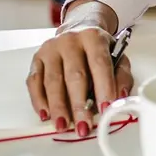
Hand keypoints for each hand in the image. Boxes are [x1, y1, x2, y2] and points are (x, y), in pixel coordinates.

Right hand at [25, 3, 132, 137]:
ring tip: (63, 126)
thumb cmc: (98, 49)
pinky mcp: (37, 58)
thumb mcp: (117, 57)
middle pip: (74, 75)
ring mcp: (51, 49)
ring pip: (52, 81)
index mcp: (94, 37)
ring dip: (58, 107)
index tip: (105, 109)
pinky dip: (39, 100)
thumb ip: (122, 77)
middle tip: (83, 126)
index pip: (99, 64)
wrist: (78, 28)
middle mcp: (70, 41)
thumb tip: (120, 98)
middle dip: (79, 105)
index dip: (103, 88)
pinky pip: (34, 82)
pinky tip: (46, 115)